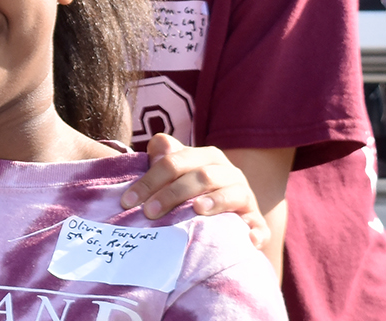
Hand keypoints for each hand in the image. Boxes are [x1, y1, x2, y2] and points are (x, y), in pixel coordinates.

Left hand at [118, 134, 271, 248]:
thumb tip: (157, 147)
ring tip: (197, 209)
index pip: (175, 162)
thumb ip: (164, 160)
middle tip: (149, 212)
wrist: (228, 217)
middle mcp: (228, 173)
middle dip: (172, 193)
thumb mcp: (177, 174)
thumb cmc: (191, 193)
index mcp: (206, 158)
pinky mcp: (255, 221)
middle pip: (201, 176)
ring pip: (232, 193)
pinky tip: (247, 239)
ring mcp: (245, 196)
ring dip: (216, 201)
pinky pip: (258, 226)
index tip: (127, 201)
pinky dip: (254, 231)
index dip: (150, 180)